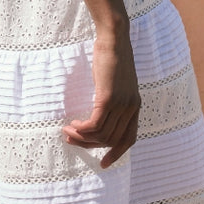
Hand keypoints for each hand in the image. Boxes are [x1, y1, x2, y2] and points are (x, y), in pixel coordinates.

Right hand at [63, 33, 140, 168]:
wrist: (114, 39)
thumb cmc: (112, 57)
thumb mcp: (116, 82)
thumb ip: (114, 98)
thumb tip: (99, 111)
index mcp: (135, 107)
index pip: (129, 139)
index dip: (116, 153)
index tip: (103, 164)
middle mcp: (131, 108)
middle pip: (110, 139)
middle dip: (89, 144)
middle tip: (71, 140)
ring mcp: (121, 104)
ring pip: (101, 134)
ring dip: (82, 137)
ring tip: (68, 131)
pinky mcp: (108, 99)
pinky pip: (94, 124)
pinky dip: (82, 129)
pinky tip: (73, 124)